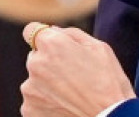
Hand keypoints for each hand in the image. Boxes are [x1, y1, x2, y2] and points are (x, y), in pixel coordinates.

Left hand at [20, 23, 135, 116]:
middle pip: (35, 57)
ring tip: (71, 96)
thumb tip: (53, 30)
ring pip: (35, 81)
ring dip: (47, 85)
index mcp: (51, 44)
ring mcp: (30, 89)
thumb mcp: (99, 48)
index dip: (43, 38)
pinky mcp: (29, 110)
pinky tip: (65, 108)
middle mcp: (35, 64)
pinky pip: (35, 101)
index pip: (31, 31)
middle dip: (49, 63)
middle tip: (73, 77)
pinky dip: (46, 104)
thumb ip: (71, 34)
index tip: (52, 47)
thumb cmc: (109, 84)